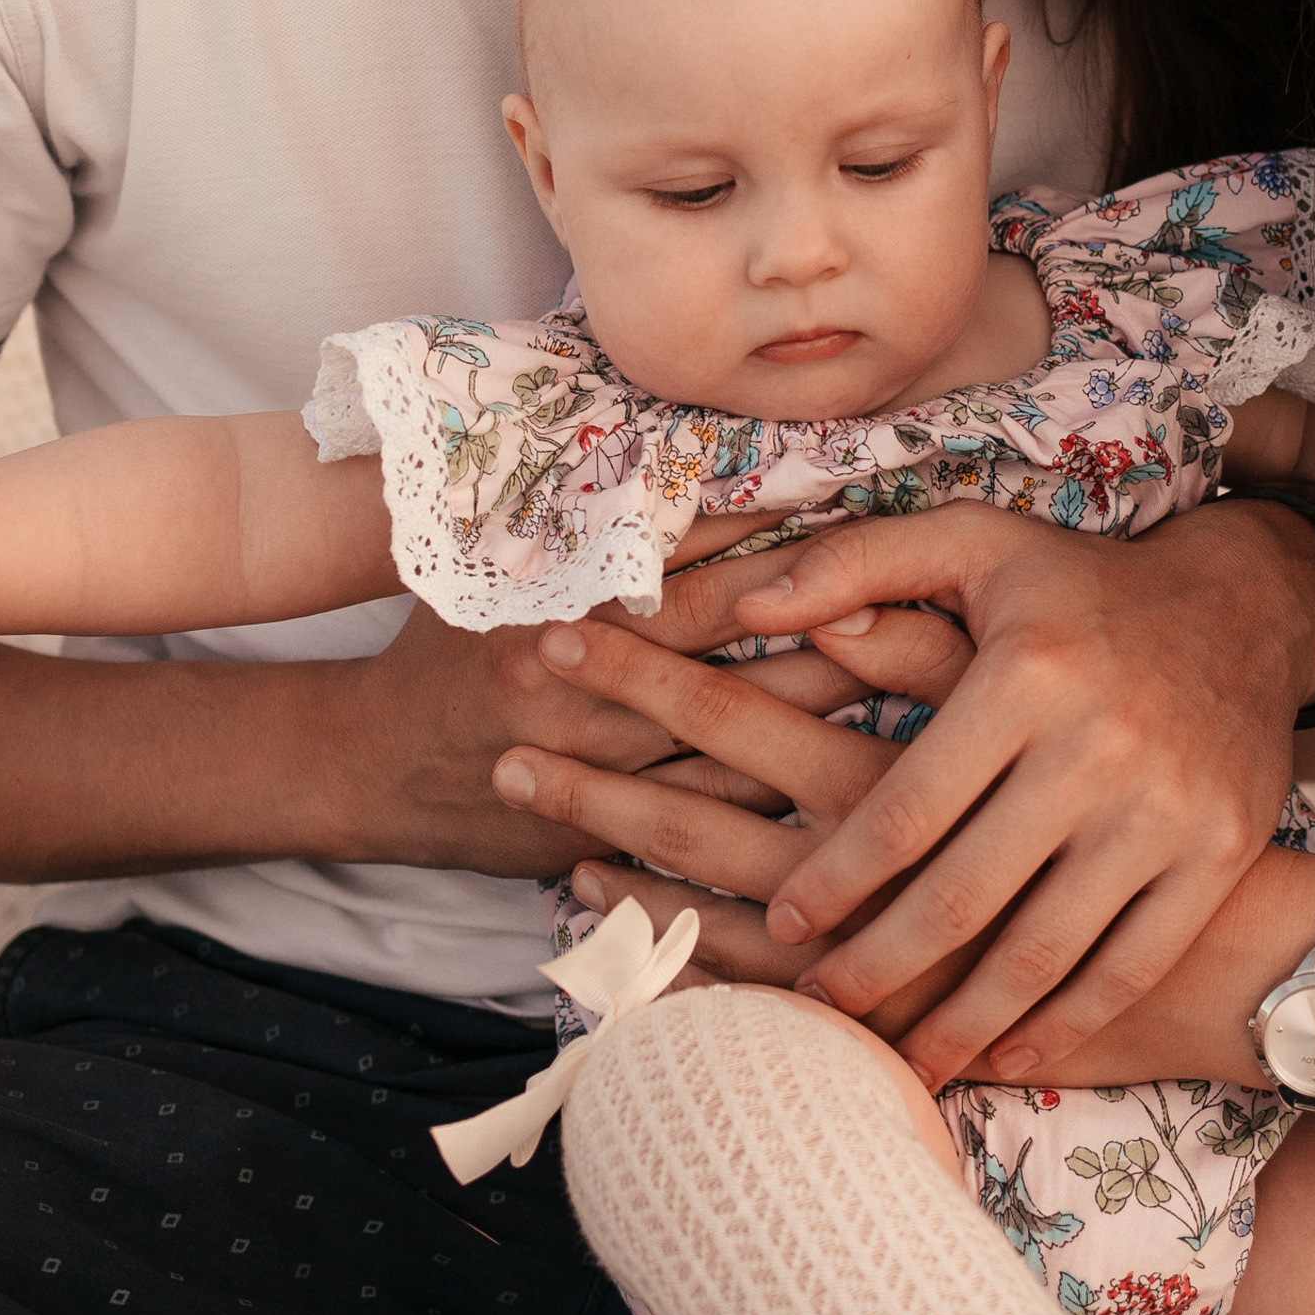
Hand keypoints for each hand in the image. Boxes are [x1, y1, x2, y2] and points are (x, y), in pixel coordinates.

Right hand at [333, 524, 974, 874]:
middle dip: (844, 643)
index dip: (789, 551)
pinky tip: (874, 812)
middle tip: (947, 609)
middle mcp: (582, 703)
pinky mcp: (609, 852)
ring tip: (944, 705)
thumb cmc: (444, 652)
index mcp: (560, 618)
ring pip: (747, 762)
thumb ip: (587, 526)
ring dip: (836, 734)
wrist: (367, 774)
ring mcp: (597, 784)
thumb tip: (695, 462)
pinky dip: (791, 828)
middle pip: (742, 670)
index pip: (697, 576)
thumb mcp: (492, 566)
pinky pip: (719, 847)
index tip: (875, 520)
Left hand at [505, 497, 1314, 1081]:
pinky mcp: (1218, 857)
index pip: (907, 808)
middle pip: (964, 896)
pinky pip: (1127, 964)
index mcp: (1025, 674)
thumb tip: (749, 603)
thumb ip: (855, 563)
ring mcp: (1166, 812)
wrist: (1251, 611)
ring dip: (962, 1021)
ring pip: (1043, 951)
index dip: (837, 879)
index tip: (788, 925)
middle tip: (817, 1010)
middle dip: (879, 970)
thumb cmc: (1081, 585)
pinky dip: (1063, 1022)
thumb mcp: (975, 543)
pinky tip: (1007, 1052)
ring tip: (897, 1063)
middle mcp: (1099, 747)